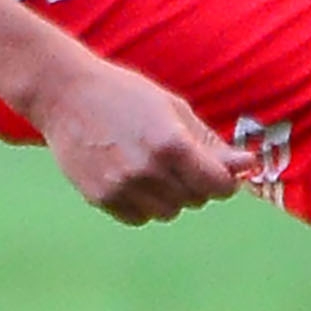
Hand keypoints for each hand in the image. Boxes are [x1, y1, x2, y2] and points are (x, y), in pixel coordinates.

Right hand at [20, 51, 250, 224]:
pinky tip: (131, 176)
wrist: (64, 94)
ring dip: (170, 195)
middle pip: (195, 200)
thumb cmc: (123, 94)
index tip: (221, 172)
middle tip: (177, 159)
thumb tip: (247, 166)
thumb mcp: (173, 108)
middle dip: (196, 183)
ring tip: (151, 165)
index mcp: (171, 144)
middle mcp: (148, 170)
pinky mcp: (100, 198)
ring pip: (168, 212)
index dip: (225, 180)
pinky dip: (143, 203)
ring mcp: (122, 187)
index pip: (218, 185)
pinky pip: (139, 217)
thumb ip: (210, 142)